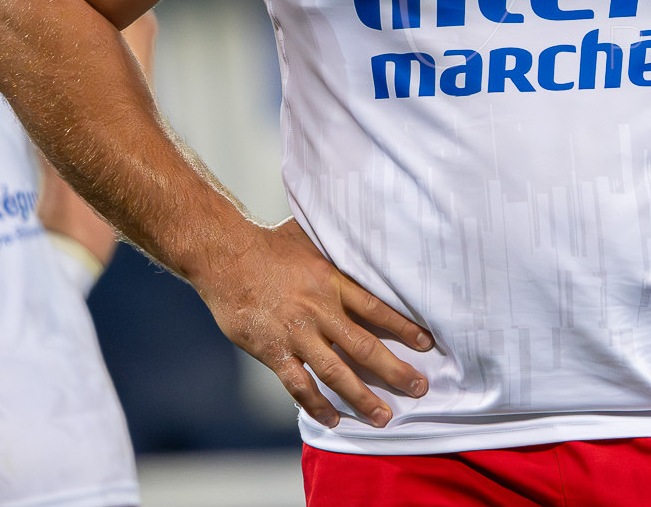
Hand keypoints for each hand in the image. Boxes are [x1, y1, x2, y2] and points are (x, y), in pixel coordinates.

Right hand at [199, 217, 432, 428]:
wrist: (224, 256)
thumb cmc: (268, 244)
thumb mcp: (310, 236)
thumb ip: (337, 245)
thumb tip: (364, 232)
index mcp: (331, 281)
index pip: (377, 309)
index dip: (404, 328)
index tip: (426, 344)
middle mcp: (319, 310)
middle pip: (365, 347)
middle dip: (395, 371)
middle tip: (419, 388)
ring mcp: (296, 334)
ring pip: (336, 372)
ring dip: (362, 397)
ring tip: (383, 416)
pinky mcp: (272, 351)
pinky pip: (298, 385)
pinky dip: (316, 404)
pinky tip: (332, 418)